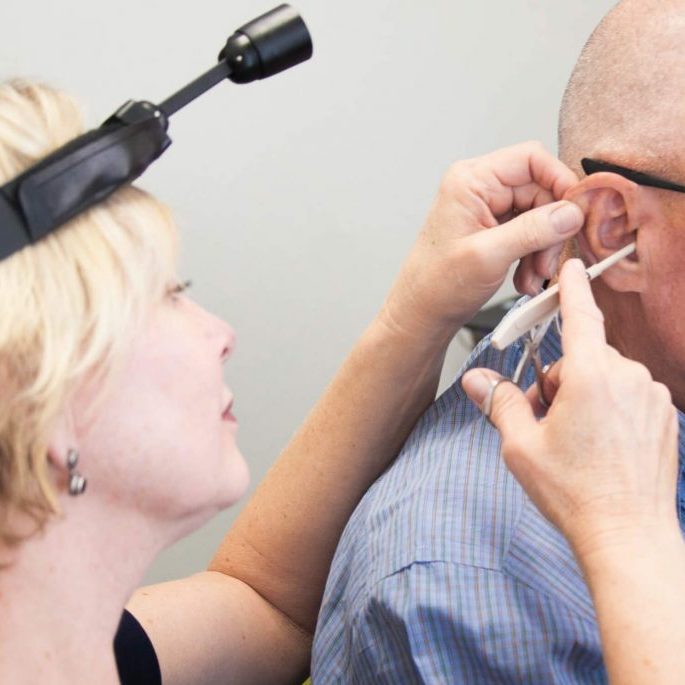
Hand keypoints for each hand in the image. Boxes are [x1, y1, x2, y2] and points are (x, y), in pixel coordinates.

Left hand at [380, 141, 583, 341]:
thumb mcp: (488, 256)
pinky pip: (529, 233)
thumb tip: (572, 212)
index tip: (576, 214)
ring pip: (539, 215)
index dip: (559, 182)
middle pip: (540, 190)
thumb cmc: (437, 285)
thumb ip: (532, 231)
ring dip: (543, 249)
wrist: (421, 313)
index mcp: (471, 181)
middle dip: (550, 230)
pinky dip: (533, 257)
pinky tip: (525, 279)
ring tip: (533, 278)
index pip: (531, 159)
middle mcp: (479, 188)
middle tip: (548, 264)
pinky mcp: (493, 229)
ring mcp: (486, 208)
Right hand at [461, 259, 679, 558]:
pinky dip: (610, 408)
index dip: (572, 288)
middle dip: (558, 379)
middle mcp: (628, 378)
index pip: (580, 315)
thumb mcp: (521, 445)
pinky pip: (628, 395)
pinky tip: (600, 445)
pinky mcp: (663, 415)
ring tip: (573, 439)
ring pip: (605, 377)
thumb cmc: (576, 492)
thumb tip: (477, 379)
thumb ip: (500, 401)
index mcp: (591, 376)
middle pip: (582, 357)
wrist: (627, 535)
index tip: (572, 267)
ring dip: (584, 395)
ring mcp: (651, 397)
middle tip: (544, 419)